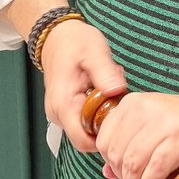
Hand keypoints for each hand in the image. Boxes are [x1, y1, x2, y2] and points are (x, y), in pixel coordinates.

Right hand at [38, 20, 126, 153]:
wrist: (57, 36)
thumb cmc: (74, 42)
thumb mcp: (94, 51)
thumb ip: (105, 71)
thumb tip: (117, 90)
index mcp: (63, 104)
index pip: (84, 141)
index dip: (105, 138)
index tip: (121, 122)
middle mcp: (58, 114)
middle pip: (88, 137)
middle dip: (108, 123)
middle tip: (117, 98)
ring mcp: (61, 113)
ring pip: (89, 129)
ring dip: (103, 114)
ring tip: (109, 89)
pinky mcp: (67, 110)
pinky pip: (86, 119)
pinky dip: (98, 109)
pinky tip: (103, 90)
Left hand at [94, 93, 178, 178]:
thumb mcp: (153, 125)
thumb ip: (129, 143)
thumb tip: (107, 171)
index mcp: (134, 103)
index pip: (104, 138)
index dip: (109, 161)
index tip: (121, 170)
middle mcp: (147, 109)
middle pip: (116, 153)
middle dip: (122, 176)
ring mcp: (165, 124)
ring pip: (133, 162)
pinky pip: (155, 169)